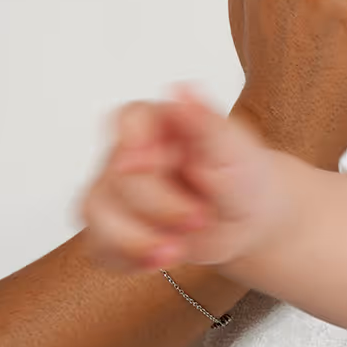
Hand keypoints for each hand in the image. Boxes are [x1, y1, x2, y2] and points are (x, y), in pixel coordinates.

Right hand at [82, 90, 283, 270]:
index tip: (153, 165)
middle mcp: (129, 154)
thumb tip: (184, 87)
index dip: (134, 144)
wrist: (250, 218)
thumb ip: (206, 121)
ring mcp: (116, 192)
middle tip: (198, 218)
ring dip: (135, 239)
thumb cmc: (242, 175)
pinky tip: (160, 258)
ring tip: (177, 249)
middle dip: (158, 207)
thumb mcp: (235, 149)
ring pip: (95, 213)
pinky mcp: (113, 228)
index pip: (128, 119)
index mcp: (159, 124)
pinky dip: (127, 258)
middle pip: (115, 178)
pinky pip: (98, 246)